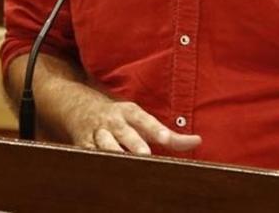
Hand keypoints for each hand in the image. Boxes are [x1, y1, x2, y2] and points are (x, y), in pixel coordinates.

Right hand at [68, 98, 201, 155]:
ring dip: (112, 152)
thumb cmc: (122, 120)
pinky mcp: (83, 144)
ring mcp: (97, 132)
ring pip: (103, 143)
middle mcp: (113, 121)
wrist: (81, 108)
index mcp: (130, 113)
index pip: (144, 120)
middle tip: (145, 154)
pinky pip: (88, 153)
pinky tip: (102, 171)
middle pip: (124, 132)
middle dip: (133, 143)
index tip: (166, 139)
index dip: (155, 129)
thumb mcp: (144, 122)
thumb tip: (198, 141)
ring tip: (122, 163)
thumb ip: (171, 136)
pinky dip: (94, 160)